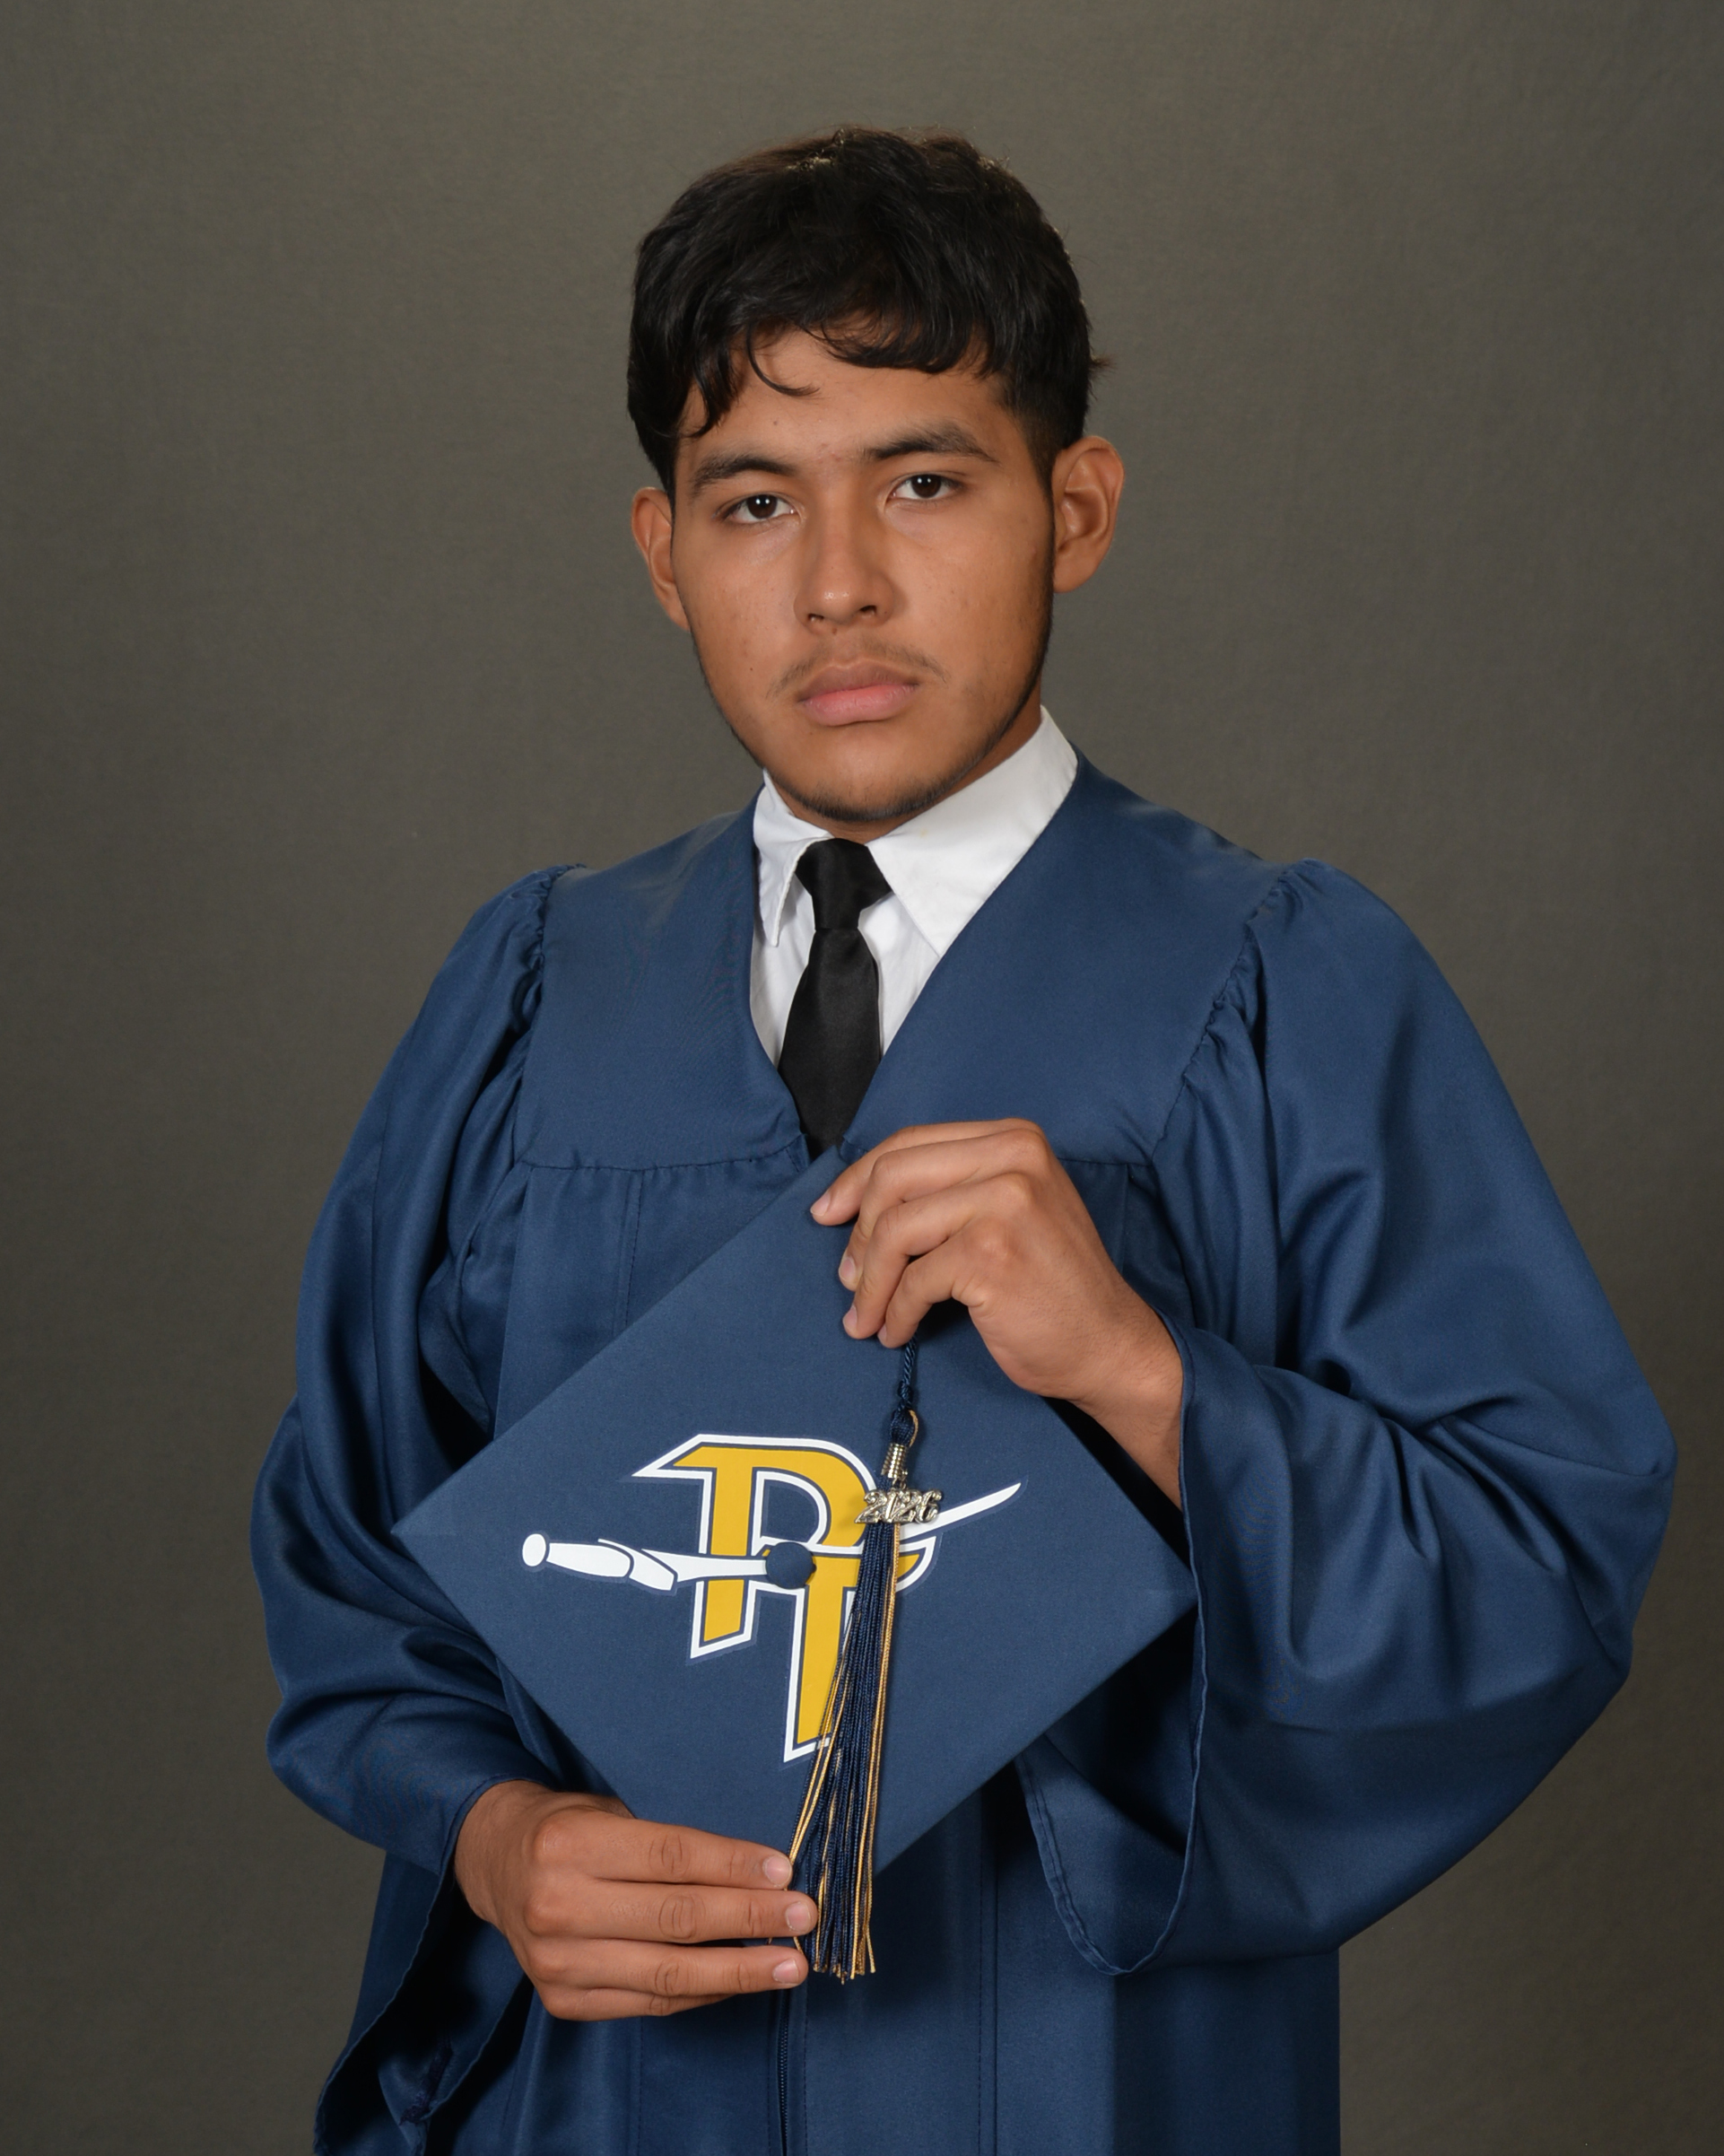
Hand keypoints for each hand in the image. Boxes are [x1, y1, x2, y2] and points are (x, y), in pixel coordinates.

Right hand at [454, 1781, 813, 2018]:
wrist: (495, 1865)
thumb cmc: (569, 1826)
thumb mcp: (609, 1808)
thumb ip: (666, 1842)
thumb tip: (757, 1871)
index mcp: (570, 1844)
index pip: (671, 1858)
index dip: (733, 1866)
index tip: (785, 1872)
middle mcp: (558, 1906)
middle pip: (676, 1920)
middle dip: (750, 1919)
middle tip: (804, 1917)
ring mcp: (557, 1962)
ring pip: (668, 1974)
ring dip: (739, 1970)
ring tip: (789, 1964)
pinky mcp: (564, 2000)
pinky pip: (650, 2002)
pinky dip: (702, 1993)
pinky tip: (740, 1980)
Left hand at [812, 1120, 1183, 1503]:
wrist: (1108, 1343)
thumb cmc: (1052, 1285)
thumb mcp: (1009, 1210)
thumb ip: (949, 1191)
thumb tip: (854, 1205)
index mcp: (1013, 1138)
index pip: (910, 1143)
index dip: (857, 1179)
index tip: (828, 1214)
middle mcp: (1012, 1158)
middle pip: (892, 1179)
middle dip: (857, 1233)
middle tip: (848, 1278)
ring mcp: (1004, 1203)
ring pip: (894, 1230)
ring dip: (870, 1283)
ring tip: (866, 1315)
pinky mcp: (991, 1254)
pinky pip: (913, 1280)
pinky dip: (895, 1312)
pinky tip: (898, 1332)